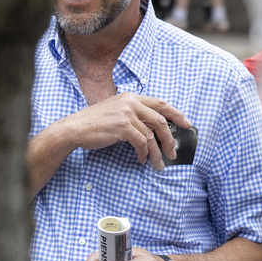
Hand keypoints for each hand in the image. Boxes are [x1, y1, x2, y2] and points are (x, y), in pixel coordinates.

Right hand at [68, 92, 190, 168]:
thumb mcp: (116, 112)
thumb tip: (154, 130)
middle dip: (170, 138)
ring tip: (159, 163)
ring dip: (157, 152)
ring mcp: (126, 114)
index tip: (187, 124)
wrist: (74, 128)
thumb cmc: (95, 123)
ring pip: (151, 135)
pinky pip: (141, 143)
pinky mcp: (122, 127)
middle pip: (160, 120)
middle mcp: (130, 102)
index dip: (176, 114)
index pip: (160, 103)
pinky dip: (144, 154)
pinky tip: (142, 160)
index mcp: (131, 97)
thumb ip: (134, 115)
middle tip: (174, 152)